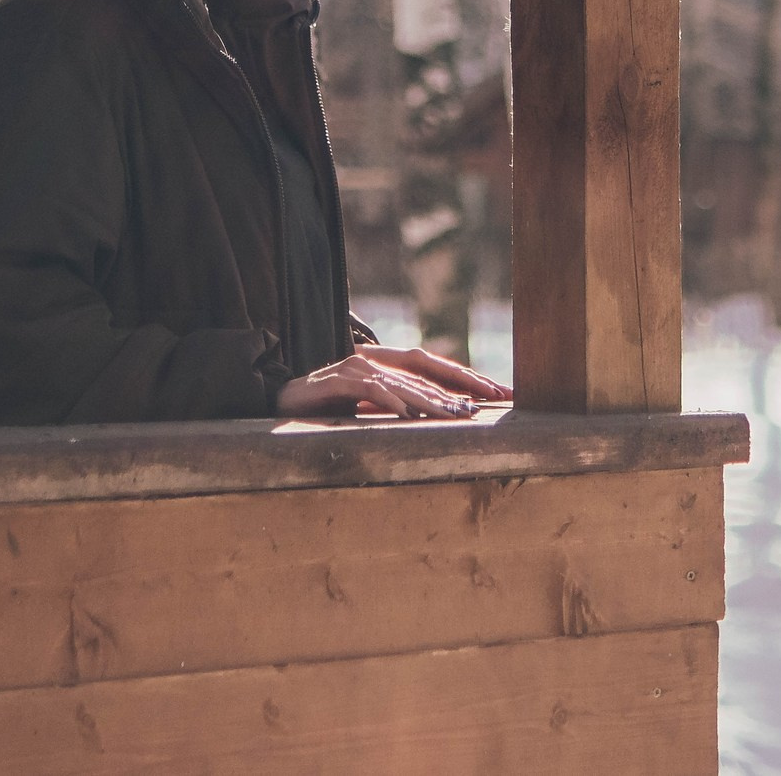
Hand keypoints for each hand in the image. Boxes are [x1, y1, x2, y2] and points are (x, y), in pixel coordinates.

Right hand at [273, 345, 510, 418]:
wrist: (282, 401)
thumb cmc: (329, 407)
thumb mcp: (370, 408)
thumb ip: (399, 406)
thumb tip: (437, 420)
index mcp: (388, 364)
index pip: (435, 370)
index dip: (467, 379)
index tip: (499, 394)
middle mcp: (376, 359)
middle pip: (426, 371)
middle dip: (460, 386)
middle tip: (490, 403)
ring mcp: (356, 366)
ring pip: (402, 382)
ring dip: (429, 399)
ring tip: (453, 414)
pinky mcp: (336, 380)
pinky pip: (368, 389)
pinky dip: (389, 400)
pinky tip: (405, 414)